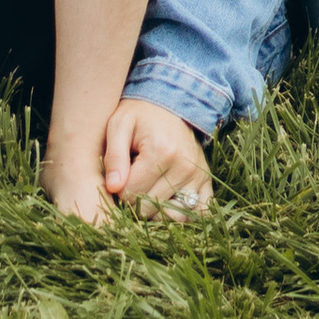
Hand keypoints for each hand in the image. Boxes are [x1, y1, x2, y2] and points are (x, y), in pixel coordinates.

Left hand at [99, 99, 210, 216]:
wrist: (171, 103)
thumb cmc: (139, 115)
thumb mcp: (119, 125)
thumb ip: (114, 157)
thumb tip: (113, 187)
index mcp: (161, 151)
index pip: (130, 194)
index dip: (118, 188)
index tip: (119, 173)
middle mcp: (184, 166)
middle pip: (149, 207)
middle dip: (135, 199)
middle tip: (132, 179)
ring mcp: (198, 176)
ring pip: (169, 216)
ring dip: (155, 210)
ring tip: (148, 189)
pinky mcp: (205, 182)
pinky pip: (198, 213)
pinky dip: (181, 214)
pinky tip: (168, 202)